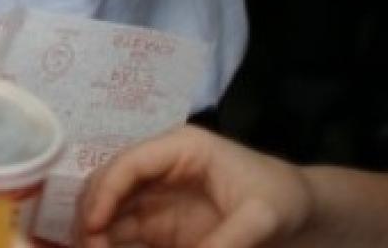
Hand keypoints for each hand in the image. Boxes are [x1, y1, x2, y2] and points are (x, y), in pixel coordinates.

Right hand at [75, 126, 315, 247]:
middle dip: (91, 213)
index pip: (130, 163)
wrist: (302, 213)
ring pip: (109, 211)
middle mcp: (159, 169)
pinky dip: (110, 244)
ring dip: (94, 232)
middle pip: (109, 184)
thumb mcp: (262, 219)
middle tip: (85, 247)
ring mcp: (156, 198)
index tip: (93, 225)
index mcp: (180, 149)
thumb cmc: (282, 200)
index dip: (105, 191)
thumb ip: (227, 241)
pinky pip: (123, 234)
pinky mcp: (159, 226)